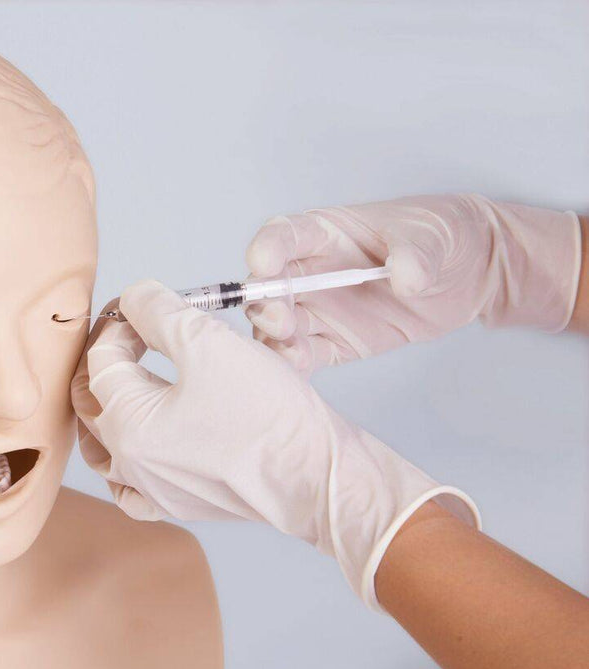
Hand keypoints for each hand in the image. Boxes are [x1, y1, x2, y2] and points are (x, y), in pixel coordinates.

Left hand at [71, 280, 478, 608]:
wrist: (318, 475)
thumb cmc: (269, 413)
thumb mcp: (209, 341)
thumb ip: (159, 311)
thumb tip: (134, 298)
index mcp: (126, 422)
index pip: (102, 359)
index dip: (121, 322)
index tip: (145, 305)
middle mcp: (129, 463)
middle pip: (94, 400)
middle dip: (110, 358)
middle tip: (135, 332)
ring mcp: (153, 490)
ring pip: (103, 447)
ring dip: (106, 408)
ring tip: (125, 380)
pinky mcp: (181, 504)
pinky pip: (131, 489)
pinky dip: (125, 464)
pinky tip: (135, 448)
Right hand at [245, 194, 580, 373]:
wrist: (469, 273)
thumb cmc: (441, 236)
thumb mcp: (433, 235)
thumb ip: (417, 253)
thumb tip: (404, 277)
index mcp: (323, 233)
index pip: (283, 236)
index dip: (267, 248)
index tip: (264, 263)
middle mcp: (310, 271)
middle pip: (268, 287)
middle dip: (265, 303)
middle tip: (283, 319)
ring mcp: (318, 309)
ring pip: (276, 325)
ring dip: (274, 338)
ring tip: (294, 348)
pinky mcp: (333, 342)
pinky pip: (302, 355)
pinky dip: (293, 365)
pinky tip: (299, 370)